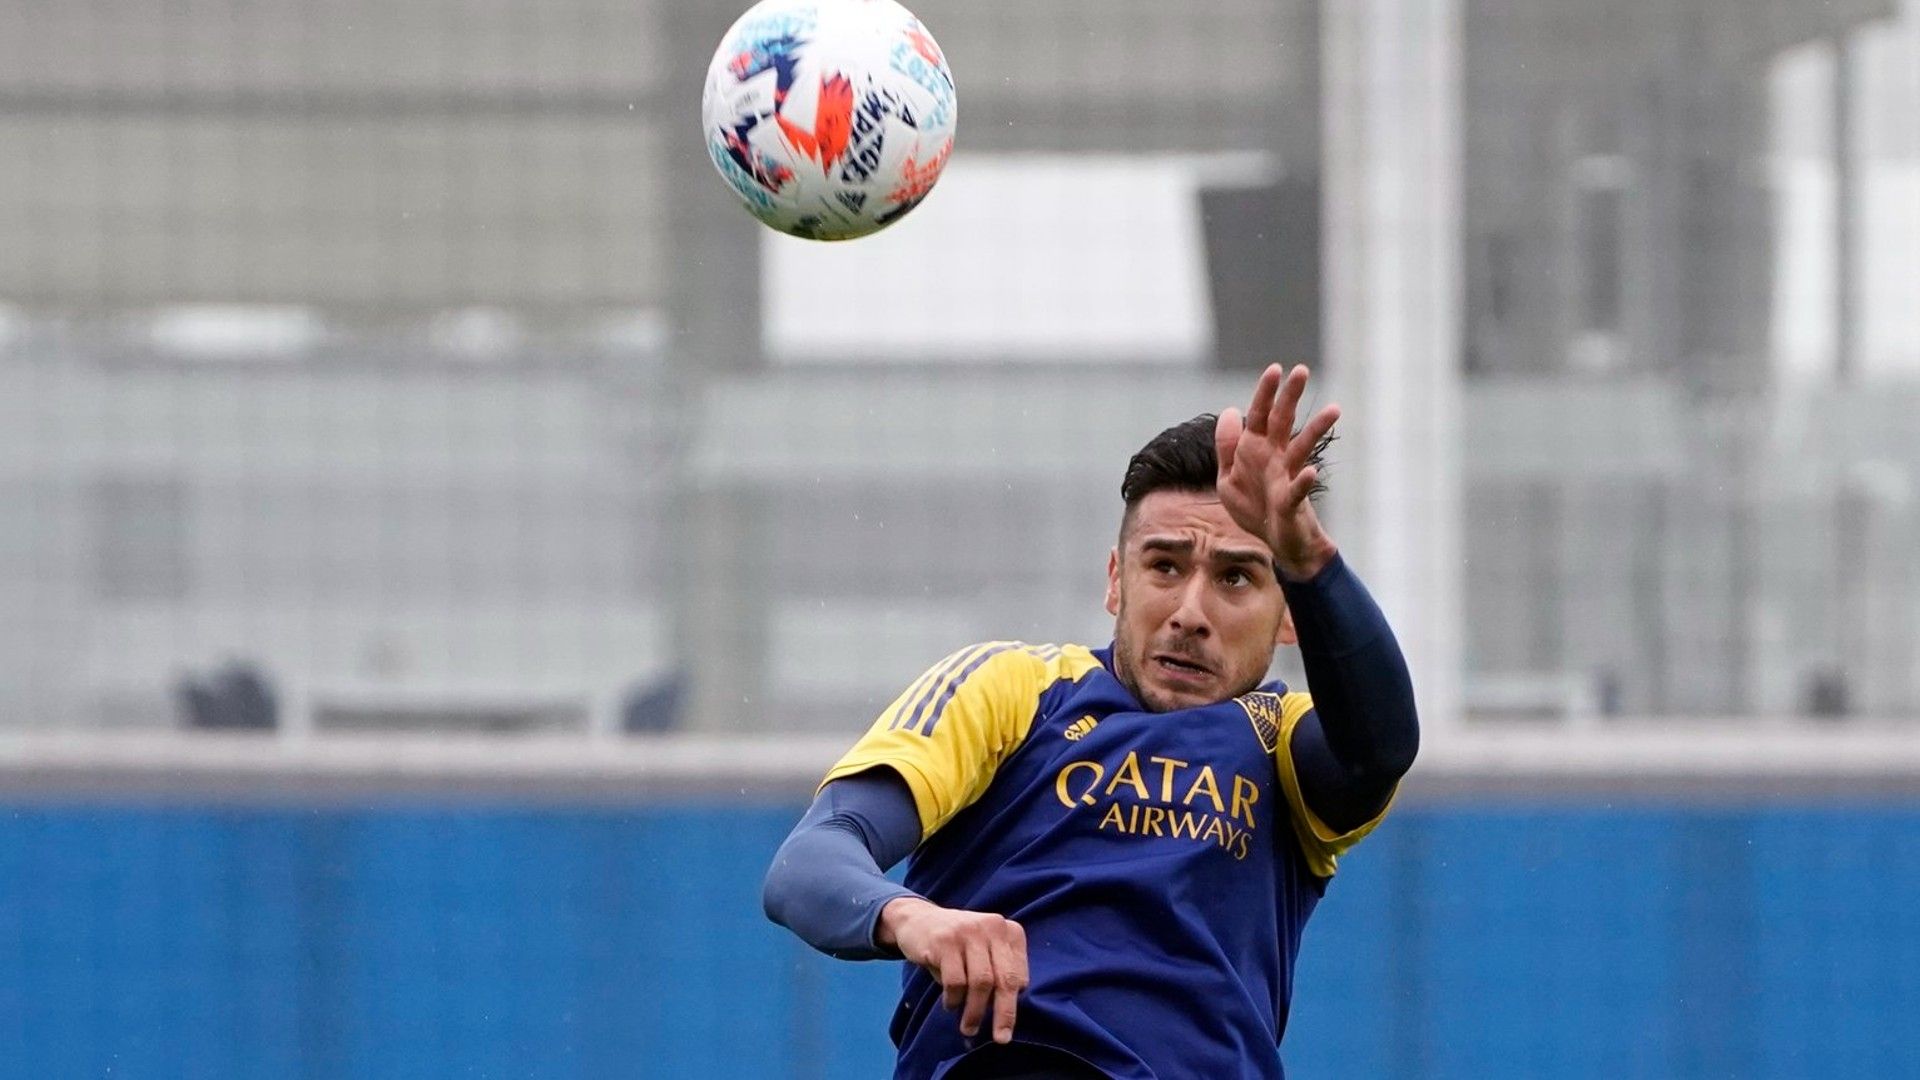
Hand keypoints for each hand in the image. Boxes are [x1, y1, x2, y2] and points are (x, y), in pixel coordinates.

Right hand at [877, 897, 1027, 1043]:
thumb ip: (999, 973)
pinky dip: (954, 999)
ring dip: (974, 1012)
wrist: (918, 919)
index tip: (1007, 1026)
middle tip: (1000, 1038)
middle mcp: (992, 926)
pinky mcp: (945, 940)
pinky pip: (955, 981)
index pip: (1018, 974)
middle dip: (1004, 1014)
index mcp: (1008, 930)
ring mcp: (968, 931)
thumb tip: (1006, 1015)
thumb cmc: (957, 944)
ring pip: (981, 983)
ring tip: (968, 1027)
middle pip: (1005, 979)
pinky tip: (950, 1004)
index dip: (1013, 1003)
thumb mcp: (984, 951)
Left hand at [1215, 364, 1340, 579]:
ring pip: (1302, 449)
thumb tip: (1229, 411)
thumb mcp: (1229, 478)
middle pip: (1283, 422)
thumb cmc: (1255, 508)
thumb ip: (1227, 447)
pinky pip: (1297, 490)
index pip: (1259, 416)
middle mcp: (1275, 458)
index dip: (1265, 394)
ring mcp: (1286, 478)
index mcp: (1256, 450)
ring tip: (1334, 409)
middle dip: (1290, 397)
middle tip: (1302, 370)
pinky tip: (1312, 473)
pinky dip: (1304, 482)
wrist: (1275, 542)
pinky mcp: (1290, 503)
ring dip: (1316, 429)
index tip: (1275, 369)